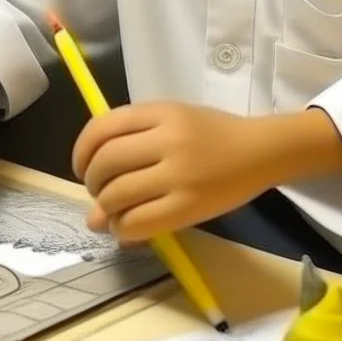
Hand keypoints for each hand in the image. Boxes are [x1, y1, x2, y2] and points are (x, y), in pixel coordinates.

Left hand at [71, 103, 341, 242]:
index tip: (81, 167)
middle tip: (99, 192)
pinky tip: (126, 226)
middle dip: (92, 182)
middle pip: (106, 162)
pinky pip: (139, 221)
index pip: (102, 128)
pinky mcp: (190, 206)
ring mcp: (179, 174)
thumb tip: (94, 186)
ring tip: (112, 212)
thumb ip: (131, 141)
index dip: (81, 151)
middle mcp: (168, 140)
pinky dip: (122, 228)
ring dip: (104, 208)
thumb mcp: (171, 119)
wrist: (260, 151)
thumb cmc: (213, 134)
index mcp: (161, 112)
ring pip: (117, 194)